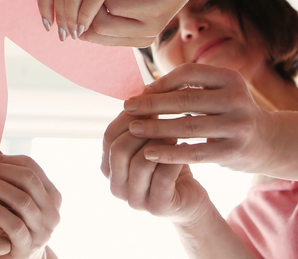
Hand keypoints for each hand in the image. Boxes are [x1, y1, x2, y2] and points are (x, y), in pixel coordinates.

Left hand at [0, 154, 60, 258]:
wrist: (14, 257)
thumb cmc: (11, 222)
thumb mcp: (13, 198)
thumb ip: (7, 177)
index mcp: (51, 194)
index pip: (30, 166)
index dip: (4, 159)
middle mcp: (52, 210)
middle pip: (28, 179)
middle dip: (0, 170)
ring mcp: (42, 229)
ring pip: (23, 200)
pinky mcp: (28, 246)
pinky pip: (15, 225)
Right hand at [103, 109, 210, 223]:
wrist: (189, 200)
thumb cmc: (167, 166)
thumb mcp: (150, 143)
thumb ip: (141, 125)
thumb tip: (142, 91)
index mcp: (109, 168)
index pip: (108, 137)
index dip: (128, 117)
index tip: (149, 103)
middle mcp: (116, 187)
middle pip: (119, 149)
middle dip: (143, 131)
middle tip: (163, 120)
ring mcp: (135, 201)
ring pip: (141, 162)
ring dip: (160, 145)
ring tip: (175, 136)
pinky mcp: (157, 207)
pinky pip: (163, 176)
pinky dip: (175, 158)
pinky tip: (186, 149)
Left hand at [121, 64, 278, 172]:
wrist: (267, 142)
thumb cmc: (229, 113)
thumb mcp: (218, 92)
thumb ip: (189, 88)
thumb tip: (144, 90)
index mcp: (230, 78)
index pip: (188, 73)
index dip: (161, 82)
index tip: (141, 91)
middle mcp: (237, 99)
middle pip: (185, 99)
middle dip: (152, 104)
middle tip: (128, 108)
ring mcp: (238, 126)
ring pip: (188, 126)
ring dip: (156, 128)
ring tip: (134, 129)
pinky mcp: (234, 151)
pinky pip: (196, 153)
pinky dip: (170, 153)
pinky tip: (150, 153)